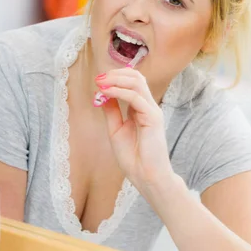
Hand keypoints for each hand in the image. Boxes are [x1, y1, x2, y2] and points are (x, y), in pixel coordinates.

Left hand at [95, 68, 173, 188]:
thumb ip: (111, 111)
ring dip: (116, 79)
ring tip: (100, 83)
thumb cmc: (133, 157)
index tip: (98, 81)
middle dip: (115, 74)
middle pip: (136, 77)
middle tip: (98, 78)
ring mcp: (152, 111)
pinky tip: (107, 92)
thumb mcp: (115, 130)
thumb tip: (102, 94)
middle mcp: (147, 106)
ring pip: (137, 83)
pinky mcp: (153, 118)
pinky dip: (119, 92)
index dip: (115, 77)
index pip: (132, 82)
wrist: (145, 176)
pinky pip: (136, 98)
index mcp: (140, 108)